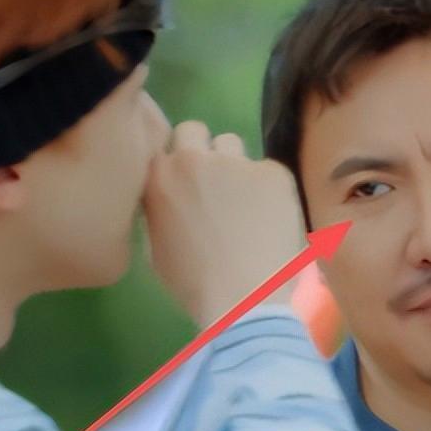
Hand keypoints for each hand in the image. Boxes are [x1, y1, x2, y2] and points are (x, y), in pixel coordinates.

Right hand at [143, 121, 305, 325]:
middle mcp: (194, 158)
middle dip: (204, 151)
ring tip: (247, 201)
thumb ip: (160, 207)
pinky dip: (270, 187)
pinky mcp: (274, 172)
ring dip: (235, 165)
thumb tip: (171, 195)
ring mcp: (236, 162)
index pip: (166, 146)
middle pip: (196, 131)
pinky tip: (272, 216)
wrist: (245, 299)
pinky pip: (268, 169)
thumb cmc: (195, 284)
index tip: (189, 184)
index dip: (178, 164)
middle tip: (217, 185)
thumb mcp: (157, 244)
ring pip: (234, 145)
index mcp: (158, 176)